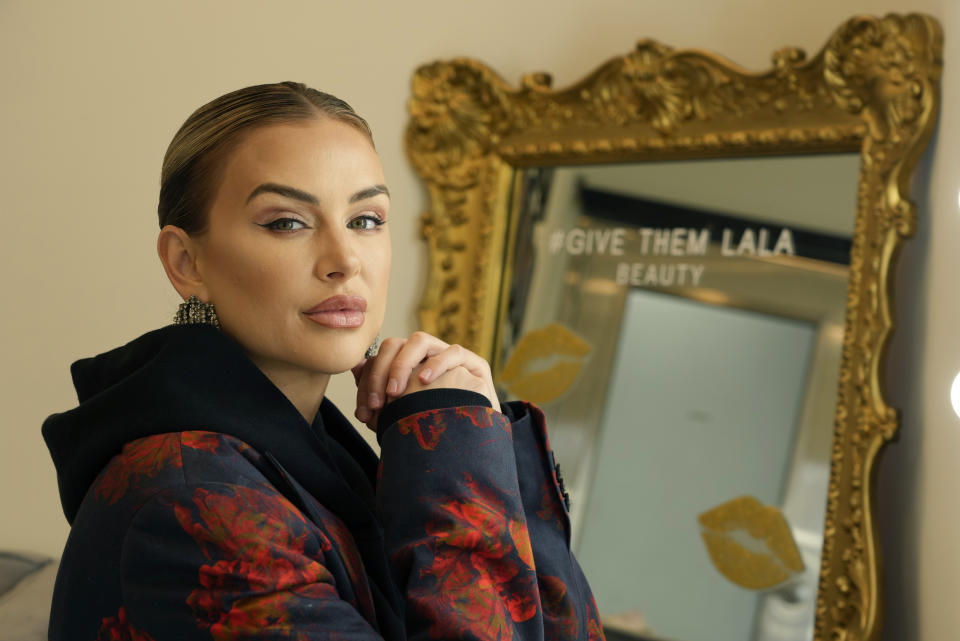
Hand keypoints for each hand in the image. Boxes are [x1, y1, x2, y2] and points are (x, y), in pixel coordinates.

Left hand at [350, 331, 499, 430]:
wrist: (476, 441)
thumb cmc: (437, 427)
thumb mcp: (402, 414)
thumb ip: (380, 393)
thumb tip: (356, 367)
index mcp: (408, 364)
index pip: (380, 359)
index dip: (368, 382)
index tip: (364, 411)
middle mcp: (426, 355)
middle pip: (395, 345)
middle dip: (380, 372)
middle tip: (377, 402)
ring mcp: (449, 356)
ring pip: (420, 341)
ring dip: (402, 364)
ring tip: (395, 391)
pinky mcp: (474, 363)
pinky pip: (453, 352)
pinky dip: (436, 363)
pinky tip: (424, 380)